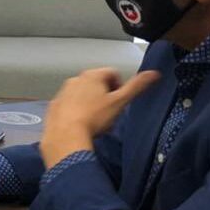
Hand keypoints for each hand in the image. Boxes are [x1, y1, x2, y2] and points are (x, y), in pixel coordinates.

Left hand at [40, 67, 161, 166]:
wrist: (66, 136)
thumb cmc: (95, 118)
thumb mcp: (120, 102)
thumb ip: (136, 86)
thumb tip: (154, 73)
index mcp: (92, 75)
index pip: (113, 73)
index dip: (120, 87)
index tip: (119, 102)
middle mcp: (75, 79)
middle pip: (97, 83)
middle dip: (105, 95)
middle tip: (109, 113)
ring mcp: (62, 92)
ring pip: (82, 94)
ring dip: (90, 103)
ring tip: (95, 121)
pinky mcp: (54, 106)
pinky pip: (69, 105)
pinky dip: (76, 111)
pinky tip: (80, 125)